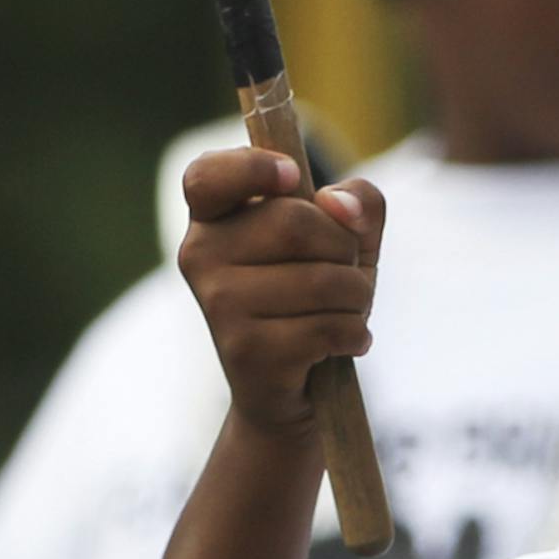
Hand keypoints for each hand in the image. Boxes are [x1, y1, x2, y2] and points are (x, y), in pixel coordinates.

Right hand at [178, 149, 381, 439]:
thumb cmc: (318, 300)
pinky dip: (355, 335)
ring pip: (323, 279)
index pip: (208, 175)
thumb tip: (340, 205)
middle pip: (296, 222)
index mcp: (213, 218)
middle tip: (344, 275)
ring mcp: (217, 304)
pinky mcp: (245, 350)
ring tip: (346, 313)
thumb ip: (358, 203)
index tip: (294, 178)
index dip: (253, 167)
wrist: (297, 390)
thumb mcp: (347, 241)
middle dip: (345, 250)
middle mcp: (200, 255)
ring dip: (357, 298)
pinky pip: (328, 327)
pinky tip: (345, 344)